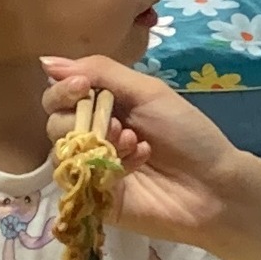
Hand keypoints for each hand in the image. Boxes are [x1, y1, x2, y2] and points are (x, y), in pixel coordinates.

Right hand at [41, 56, 260, 241]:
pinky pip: (81, 179)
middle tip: (116, 122)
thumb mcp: (148, 92)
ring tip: (133, 140)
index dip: (62, 90)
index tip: (81, 87)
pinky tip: (140, 160)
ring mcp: (92, 168)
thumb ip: (101, 72)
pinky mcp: (94, 197)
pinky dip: (110, 164)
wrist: (214, 186)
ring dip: (97, 139)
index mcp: (105, 106)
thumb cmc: (187, 134)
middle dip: (79, 116)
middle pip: (54, 122)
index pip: (59, 94)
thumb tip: (46, 62)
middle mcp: (93, 135)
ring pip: (63, 150)